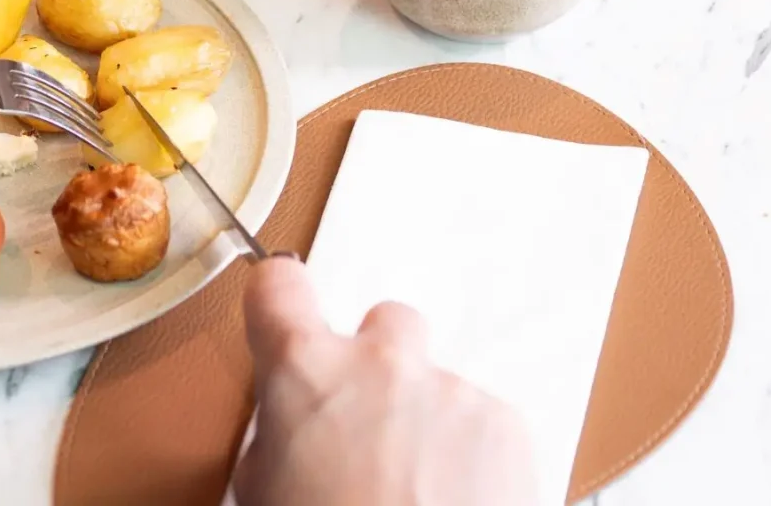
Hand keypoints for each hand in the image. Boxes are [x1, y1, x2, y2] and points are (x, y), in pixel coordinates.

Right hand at [234, 256, 535, 505]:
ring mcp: (451, 389)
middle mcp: (383, 364)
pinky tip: (456, 505)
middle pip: (386, 323)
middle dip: (381, 368)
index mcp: (306, 375)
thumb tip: (292, 433)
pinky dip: (474, 460)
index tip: (284, 311)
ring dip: (431, 427)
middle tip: (374, 436)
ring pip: (440, 387)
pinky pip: (485, 425)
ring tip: (419, 496)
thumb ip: (278, 440)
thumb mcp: (263, 495)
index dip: (280, 300)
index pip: (279, 288)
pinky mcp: (507, 424)